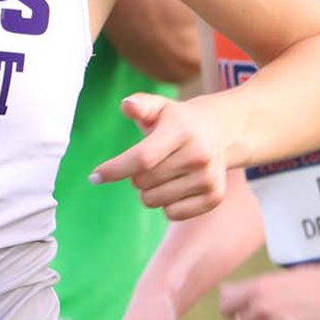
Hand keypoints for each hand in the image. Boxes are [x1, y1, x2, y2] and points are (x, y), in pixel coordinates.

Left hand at [92, 94, 227, 219]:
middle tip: (151, 162)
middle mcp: (198, 154)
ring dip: (150, 190)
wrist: (225, 131)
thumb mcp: (161, 107)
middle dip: (136, 175)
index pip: (142, 158)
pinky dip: (168, 203)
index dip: (115, 169)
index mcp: (182, 129)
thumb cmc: (180, 121)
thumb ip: (141, 105)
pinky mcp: (215, 196)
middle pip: (142, 183)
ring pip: (154, 201)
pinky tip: (179, 185)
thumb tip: (126, 105)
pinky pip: (172, 214)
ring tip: (166, 172)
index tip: (94, 177)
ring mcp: (208, 177)